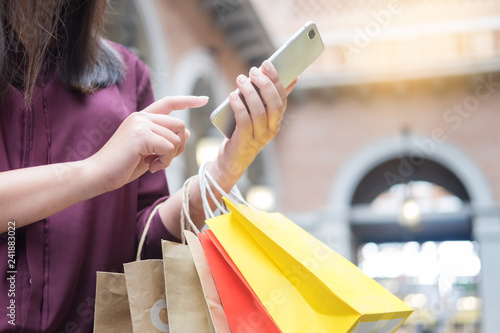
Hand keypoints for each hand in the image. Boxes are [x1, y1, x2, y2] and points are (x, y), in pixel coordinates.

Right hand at [88, 95, 207, 191]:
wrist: (98, 174)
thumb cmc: (122, 165)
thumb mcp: (149, 152)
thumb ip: (165, 140)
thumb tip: (186, 132)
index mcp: (142, 118)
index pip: (169, 102)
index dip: (187, 101)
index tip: (204, 100)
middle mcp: (141, 116)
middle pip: (179, 124)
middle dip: (178, 147)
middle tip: (163, 160)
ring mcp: (141, 124)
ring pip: (176, 137)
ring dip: (170, 157)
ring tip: (153, 164)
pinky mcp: (141, 135)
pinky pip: (169, 147)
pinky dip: (165, 161)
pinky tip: (151, 167)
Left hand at [213, 60, 297, 179]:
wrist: (233, 159)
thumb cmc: (245, 132)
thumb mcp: (259, 114)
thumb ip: (270, 97)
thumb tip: (292, 78)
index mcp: (277, 120)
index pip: (282, 97)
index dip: (276, 80)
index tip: (267, 64)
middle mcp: (271, 129)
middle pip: (274, 104)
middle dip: (264, 84)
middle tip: (253, 71)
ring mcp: (259, 137)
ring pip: (259, 111)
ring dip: (249, 93)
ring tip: (240, 80)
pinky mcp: (245, 141)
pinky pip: (244, 121)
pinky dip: (238, 107)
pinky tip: (232, 96)